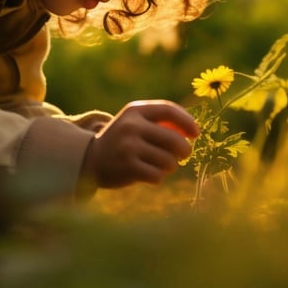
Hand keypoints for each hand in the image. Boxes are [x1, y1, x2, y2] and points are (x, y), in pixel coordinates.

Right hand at [81, 100, 198, 187]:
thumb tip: (194, 130)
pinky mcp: (128, 167)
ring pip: (169, 161)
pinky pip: (158, 175)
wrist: (91, 159)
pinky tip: (149, 174)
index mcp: (135, 111)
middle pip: (174, 139)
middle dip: (185, 150)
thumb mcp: (136, 123)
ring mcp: (129, 147)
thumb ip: (161, 123)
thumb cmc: (124, 140)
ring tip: (160, 165)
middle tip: (183, 155)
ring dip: (170, 166)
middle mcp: (131, 126)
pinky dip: (158, 177)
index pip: (168, 110)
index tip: (196, 133)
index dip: (187, 121)